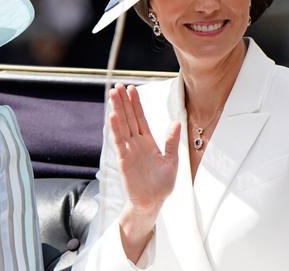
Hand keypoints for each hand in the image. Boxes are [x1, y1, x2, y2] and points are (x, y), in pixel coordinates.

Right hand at [109, 83, 180, 212]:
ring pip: (122, 125)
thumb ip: (172, 142)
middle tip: (117, 86)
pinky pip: (119, 141)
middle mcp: (136, 143)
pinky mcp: (123, 159)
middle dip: (123, 101)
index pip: (140, 118)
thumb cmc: (161, 185)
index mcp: (148, 142)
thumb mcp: (171, 161)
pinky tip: (112, 115)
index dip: (136, 103)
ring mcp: (129, 150)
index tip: (131, 89)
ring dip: (117, 109)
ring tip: (113, 94)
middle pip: (128, 118)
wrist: (152, 203)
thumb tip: (176, 122)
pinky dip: (116, 128)